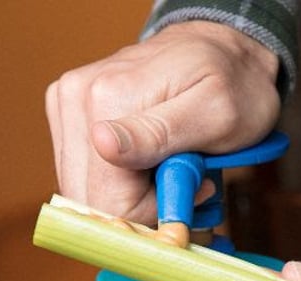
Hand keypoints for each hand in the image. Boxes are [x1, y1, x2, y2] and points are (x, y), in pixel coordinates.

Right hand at [45, 21, 279, 223]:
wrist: (224, 49)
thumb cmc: (232, 84)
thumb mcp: (216, 113)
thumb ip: (159, 134)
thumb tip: (102, 145)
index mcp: (106, 98)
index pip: (108, 199)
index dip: (152, 210)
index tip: (189, 186)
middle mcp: (76, 98)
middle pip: (90, 198)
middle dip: (140, 205)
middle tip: (182, 178)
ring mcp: (68, 105)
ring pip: (84, 191)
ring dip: (130, 195)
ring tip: (169, 165)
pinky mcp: (69, 115)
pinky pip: (84, 174)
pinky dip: (119, 182)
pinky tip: (149, 161)